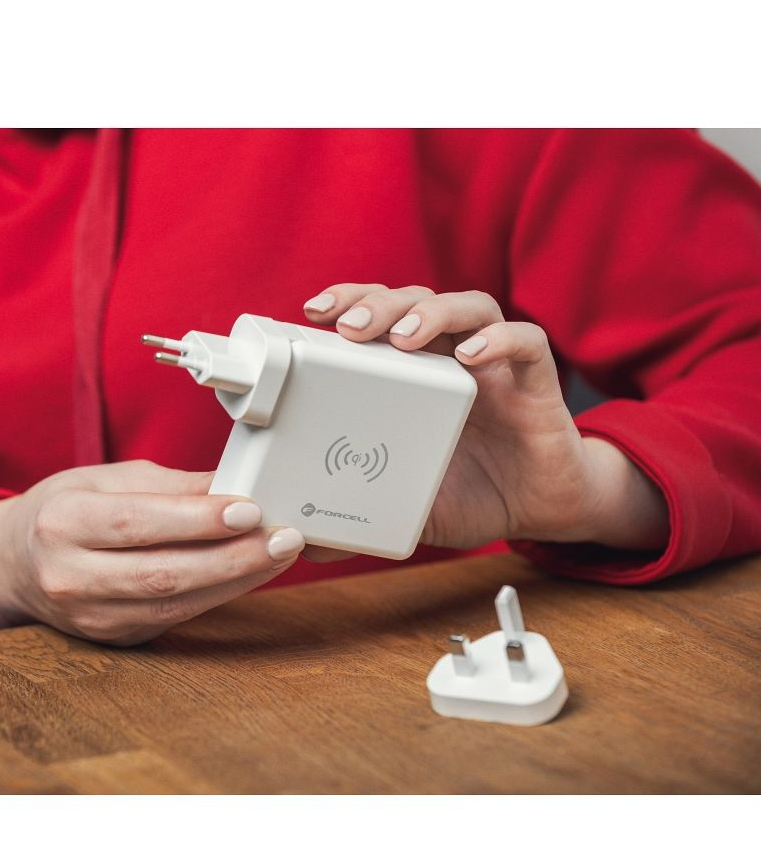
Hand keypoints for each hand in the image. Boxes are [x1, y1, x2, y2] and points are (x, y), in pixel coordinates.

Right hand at [0, 460, 305, 644]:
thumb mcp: (106, 479)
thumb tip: (235, 484)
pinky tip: (248, 575)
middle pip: (162, 574)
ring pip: (174, 605)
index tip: (250, 509)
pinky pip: (173, 619)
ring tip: (278, 555)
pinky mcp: (111, 637)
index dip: (198, 520)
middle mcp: (69, 575)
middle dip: (233, 557)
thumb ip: (172, 485)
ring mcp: (88, 616)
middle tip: (283, 538)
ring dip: (236, 581)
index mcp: (62, 521)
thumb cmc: (65, 510)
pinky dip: (217, 597)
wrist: (15, 564)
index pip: (137, 523)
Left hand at [303, 284, 668, 551]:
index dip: (350, 303)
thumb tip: (305, 542)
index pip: (381, 317)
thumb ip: (360, 514)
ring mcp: (496, 366)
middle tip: (350, 327)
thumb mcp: (407, 505)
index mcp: (415, 376)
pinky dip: (499, 340)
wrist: (538, 511)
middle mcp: (453, 358)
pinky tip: (470, 356)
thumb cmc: (472, 495)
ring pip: (468, 307)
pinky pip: (527, 343)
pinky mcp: (538, 383)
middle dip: (380, 304)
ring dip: (432, 312)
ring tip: (404, 335)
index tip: (314, 313)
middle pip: (416, 301)